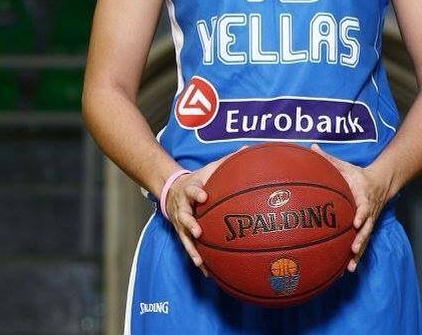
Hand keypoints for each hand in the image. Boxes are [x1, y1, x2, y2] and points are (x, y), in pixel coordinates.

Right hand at [161, 148, 245, 275]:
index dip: (197, 193)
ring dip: (191, 248)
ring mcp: (181, 222)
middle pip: (184, 216)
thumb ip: (227, 161)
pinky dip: (196, 258)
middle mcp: (183, 206)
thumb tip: (248, 149)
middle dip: (190, 224)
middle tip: (199, 231)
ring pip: (184, 236)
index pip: (192, 189)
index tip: (204, 195)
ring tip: (199, 260)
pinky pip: (188, 248)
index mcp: (190, 188)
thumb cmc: (199, 179)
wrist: (173, 189)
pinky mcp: (181, 233)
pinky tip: (206, 272)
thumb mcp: (210, 168)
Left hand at [311, 144, 393, 271]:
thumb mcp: (345, 166)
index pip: (364, 205)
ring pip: (365, 240)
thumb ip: (329, 159)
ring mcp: (368, 222)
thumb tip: (311, 147)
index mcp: (363, 195)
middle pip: (366, 228)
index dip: (361, 214)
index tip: (357, 222)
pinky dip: (356, 257)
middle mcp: (367, 211)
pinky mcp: (366, 229)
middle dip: (360, 239)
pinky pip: (362, 245)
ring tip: (350, 266)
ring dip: (358, 253)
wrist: (380, 183)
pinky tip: (347, 270)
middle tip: (352, 249)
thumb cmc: (357, 175)